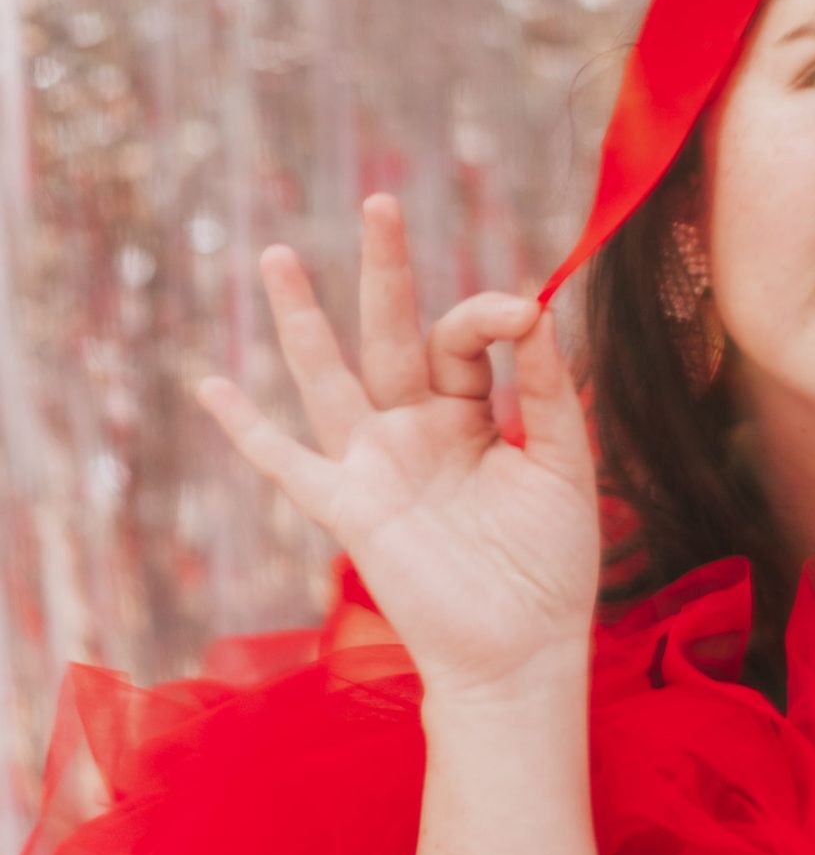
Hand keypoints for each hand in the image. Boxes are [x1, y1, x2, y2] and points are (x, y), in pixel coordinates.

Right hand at [194, 195, 599, 697]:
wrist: (523, 652)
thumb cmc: (551, 565)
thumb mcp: (563, 464)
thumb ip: (547, 390)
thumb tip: (537, 308)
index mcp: (470, 417)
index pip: (464, 339)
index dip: (490, 316)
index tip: (524, 311)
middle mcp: (416, 431)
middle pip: (391, 334)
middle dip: (385, 270)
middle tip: (381, 201)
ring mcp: (377, 466)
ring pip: (330, 378)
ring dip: (303, 319)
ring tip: (279, 255)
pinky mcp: (350, 510)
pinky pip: (289, 464)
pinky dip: (248, 430)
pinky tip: (211, 387)